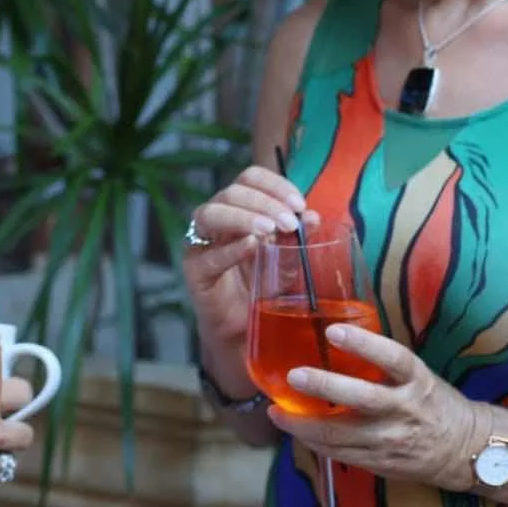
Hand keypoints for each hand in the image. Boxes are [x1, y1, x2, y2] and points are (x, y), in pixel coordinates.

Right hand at [182, 166, 315, 374]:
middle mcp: (216, 218)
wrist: (246, 330)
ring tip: (271, 230)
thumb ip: (297, 237)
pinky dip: (230, 248)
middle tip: (290, 221)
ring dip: (244, 217)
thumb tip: (313, 216)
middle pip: (232, 191)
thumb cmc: (263, 287)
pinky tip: (251, 247)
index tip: (300, 203)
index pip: (250, 178)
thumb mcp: (288, 259)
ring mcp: (200, 243)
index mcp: (238, 207)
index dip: (274, 184)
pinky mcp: (194, 270)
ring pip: (212, 213)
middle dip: (264, 202)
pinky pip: (208, 254)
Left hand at [267, 323, 492, 491]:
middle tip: (294, 374)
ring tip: (277, 412)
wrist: (465, 450)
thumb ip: (383, 365)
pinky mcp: (381, 463)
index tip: (334, 330)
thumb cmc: (433, 403)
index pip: (393, 357)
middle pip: (363, 398)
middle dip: (324, 386)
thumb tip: (334, 339)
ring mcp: (392, 440)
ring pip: (342, 435)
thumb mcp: (418, 377)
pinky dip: (315, 443)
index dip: (364, 343)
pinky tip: (296, 431)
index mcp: (418, 381)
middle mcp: (406, 409)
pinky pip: (341, 454)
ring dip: (305, 424)